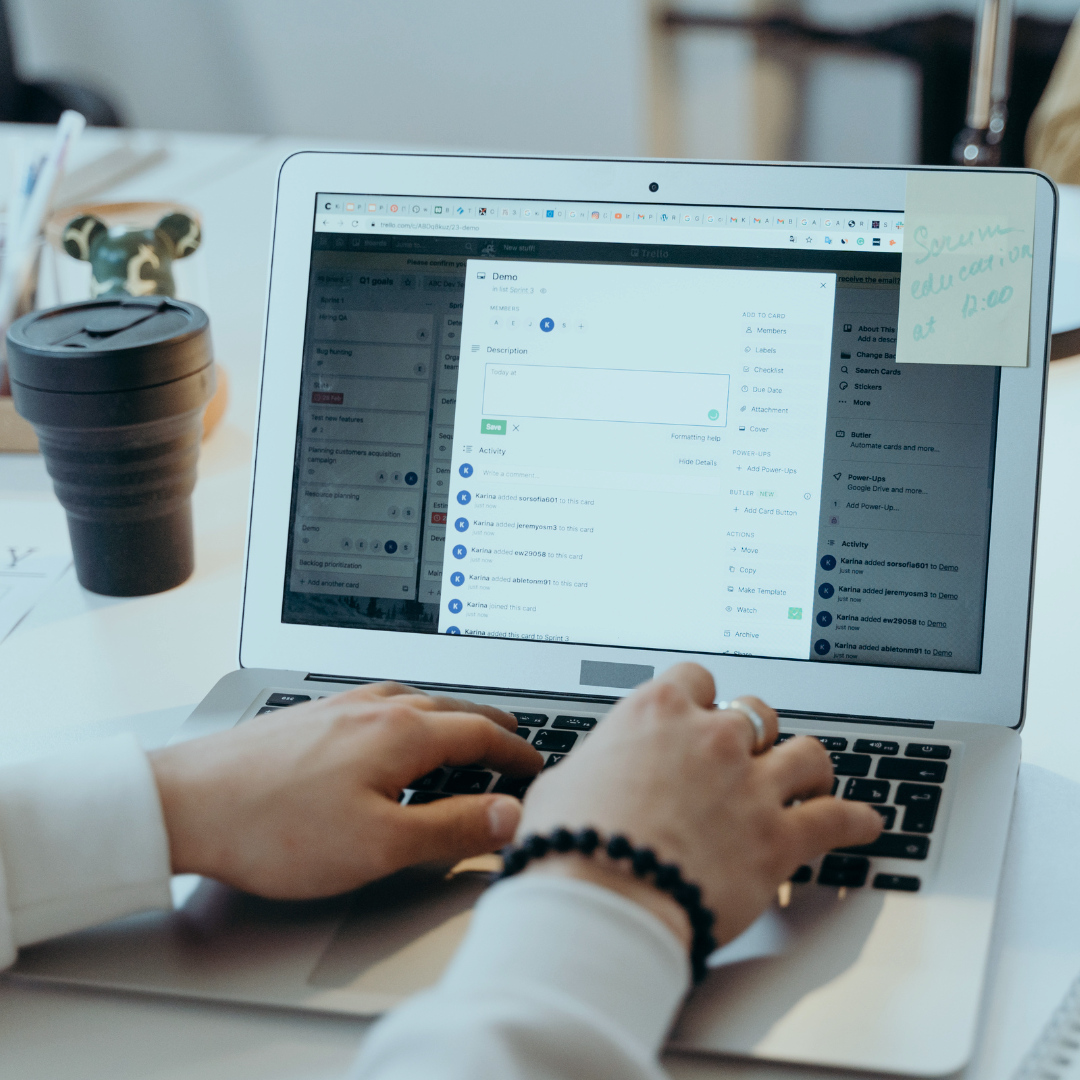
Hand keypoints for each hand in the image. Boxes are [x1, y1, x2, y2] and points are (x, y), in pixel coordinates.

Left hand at [150, 683, 542, 897]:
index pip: (481, 735)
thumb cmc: (276, 828)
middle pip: (453, 707)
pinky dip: (409, 711)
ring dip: (450, 714)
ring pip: (415, 700)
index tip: (536, 766)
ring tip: (462, 728)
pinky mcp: (309, 714)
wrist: (184, 802)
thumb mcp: (380, 845)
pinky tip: (391, 724)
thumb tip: (513, 816)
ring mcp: (339, 706)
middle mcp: (375, 707)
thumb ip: (453, 829)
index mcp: (402, 733)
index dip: (516, 753)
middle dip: (490, 725)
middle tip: (515, 739)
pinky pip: (379, 701)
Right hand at [517, 663, 881, 946]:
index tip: (699, 714)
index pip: (695, 678)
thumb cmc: (573, 841)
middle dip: (754, 732)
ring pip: (807, 754)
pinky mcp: (779, 838)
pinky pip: (837, 819)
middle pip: (756, 711)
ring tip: (807, 780)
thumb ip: (594, 766)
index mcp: (657, 713)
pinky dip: (856, 821)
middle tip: (747, 754)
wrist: (603, 898)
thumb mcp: (564, 784)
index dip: (699, 699)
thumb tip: (590, 775)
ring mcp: (751, 784)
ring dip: (807, 767)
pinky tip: (864, 823)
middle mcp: (711, 738)